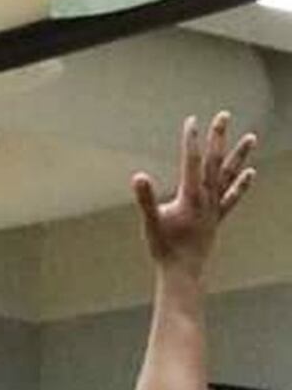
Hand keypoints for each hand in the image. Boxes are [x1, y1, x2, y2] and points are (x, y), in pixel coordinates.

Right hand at [131, 113, 255, 277]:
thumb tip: (138, 177)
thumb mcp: (150, 222)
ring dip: (240, 156)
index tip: (192, 121)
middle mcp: (207, 198)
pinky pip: (232, 197)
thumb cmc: (165, 250)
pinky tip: (251, 172)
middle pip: (215, 161)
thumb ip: (145, 199)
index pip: (192, 162)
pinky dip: (241, 184)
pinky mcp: (217, 218)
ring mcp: (215, 208)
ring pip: (229, 176)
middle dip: (218, 138)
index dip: (191, 140)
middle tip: (223, 116)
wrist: (182, 273)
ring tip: (251, 137)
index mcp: (191, 197)